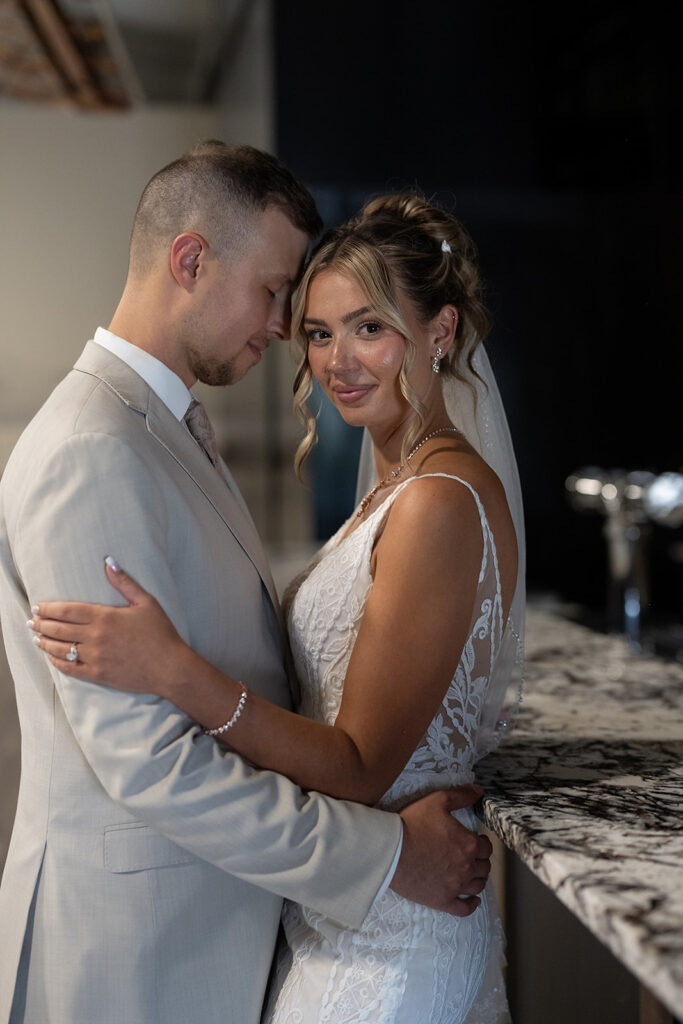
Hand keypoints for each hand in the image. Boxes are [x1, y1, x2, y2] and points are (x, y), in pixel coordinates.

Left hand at [29, 558, 185, 696]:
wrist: (169, 667)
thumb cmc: (161, 633)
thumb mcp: (146, 602)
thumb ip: (124, 582)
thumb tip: (109, 562)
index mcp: (105, 617)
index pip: (67, 610)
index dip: (49, 608)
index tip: (38, 607)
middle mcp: (95, 637)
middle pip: (59, 628)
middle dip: (42, 624)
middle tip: (32, 621)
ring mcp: (94, 657)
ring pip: (60, 648)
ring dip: (45, 642)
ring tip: (37, 637)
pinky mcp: (97, 674)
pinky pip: (70, 668)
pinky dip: (57, 662)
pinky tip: (52, 658)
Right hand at [390, 787, 491, 916]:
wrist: (390, 850)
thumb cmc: (412, 824)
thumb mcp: (437, 800)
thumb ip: (461, 796)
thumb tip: (479, 791)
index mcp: (469, 845)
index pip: (487, 847)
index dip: (482, 842)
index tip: (475, 840)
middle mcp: (466, 868)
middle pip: (484, 867)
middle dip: (480, 860)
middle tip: (471, 855)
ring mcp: (455, 887)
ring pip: (477, 886)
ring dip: (478, 878)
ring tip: (472, 873)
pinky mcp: (442, 901)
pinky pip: (464, 909)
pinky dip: (472, 904)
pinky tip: (473, 900)